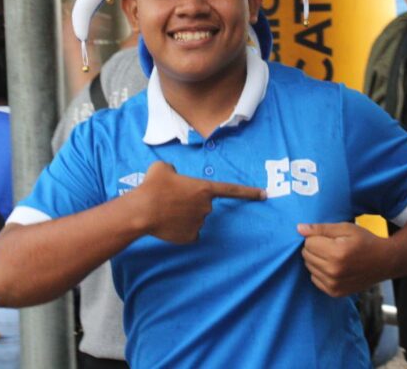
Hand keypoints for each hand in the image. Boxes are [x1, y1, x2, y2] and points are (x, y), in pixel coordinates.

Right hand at [134, 161, 265, 243]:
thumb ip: (174, 171)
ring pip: (194, 218)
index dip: (249, 192)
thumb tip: (173, 175)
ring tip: (164, 211)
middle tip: (170, 199)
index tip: (264, 194)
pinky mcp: (191, 238)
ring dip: (183, 215)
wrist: (142, 211)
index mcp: (204, 188)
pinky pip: (189, 233)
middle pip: (202, 204)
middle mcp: (206, 207)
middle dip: (189, 202)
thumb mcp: (163, 167)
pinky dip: (180, 230)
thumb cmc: (153, 186)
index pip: (232, 190)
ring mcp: (200, 224)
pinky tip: (168, 225)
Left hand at [298, 222, 388, 296]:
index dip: (317, 237)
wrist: (385, 262)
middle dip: (315, 248)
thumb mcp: (345, 228)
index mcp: (336, 253)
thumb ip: (321, 229)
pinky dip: (320, 272)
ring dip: (317, 260)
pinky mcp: (335, 293)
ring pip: (309, 267)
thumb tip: (299, 228)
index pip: (308, 243)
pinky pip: (314, 279)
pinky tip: (334, 267)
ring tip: (334, 256)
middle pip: (306, 255)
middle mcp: (334, 272)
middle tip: (332, 246)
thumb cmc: (365, 241)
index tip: (329, 238)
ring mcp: (334, 285)